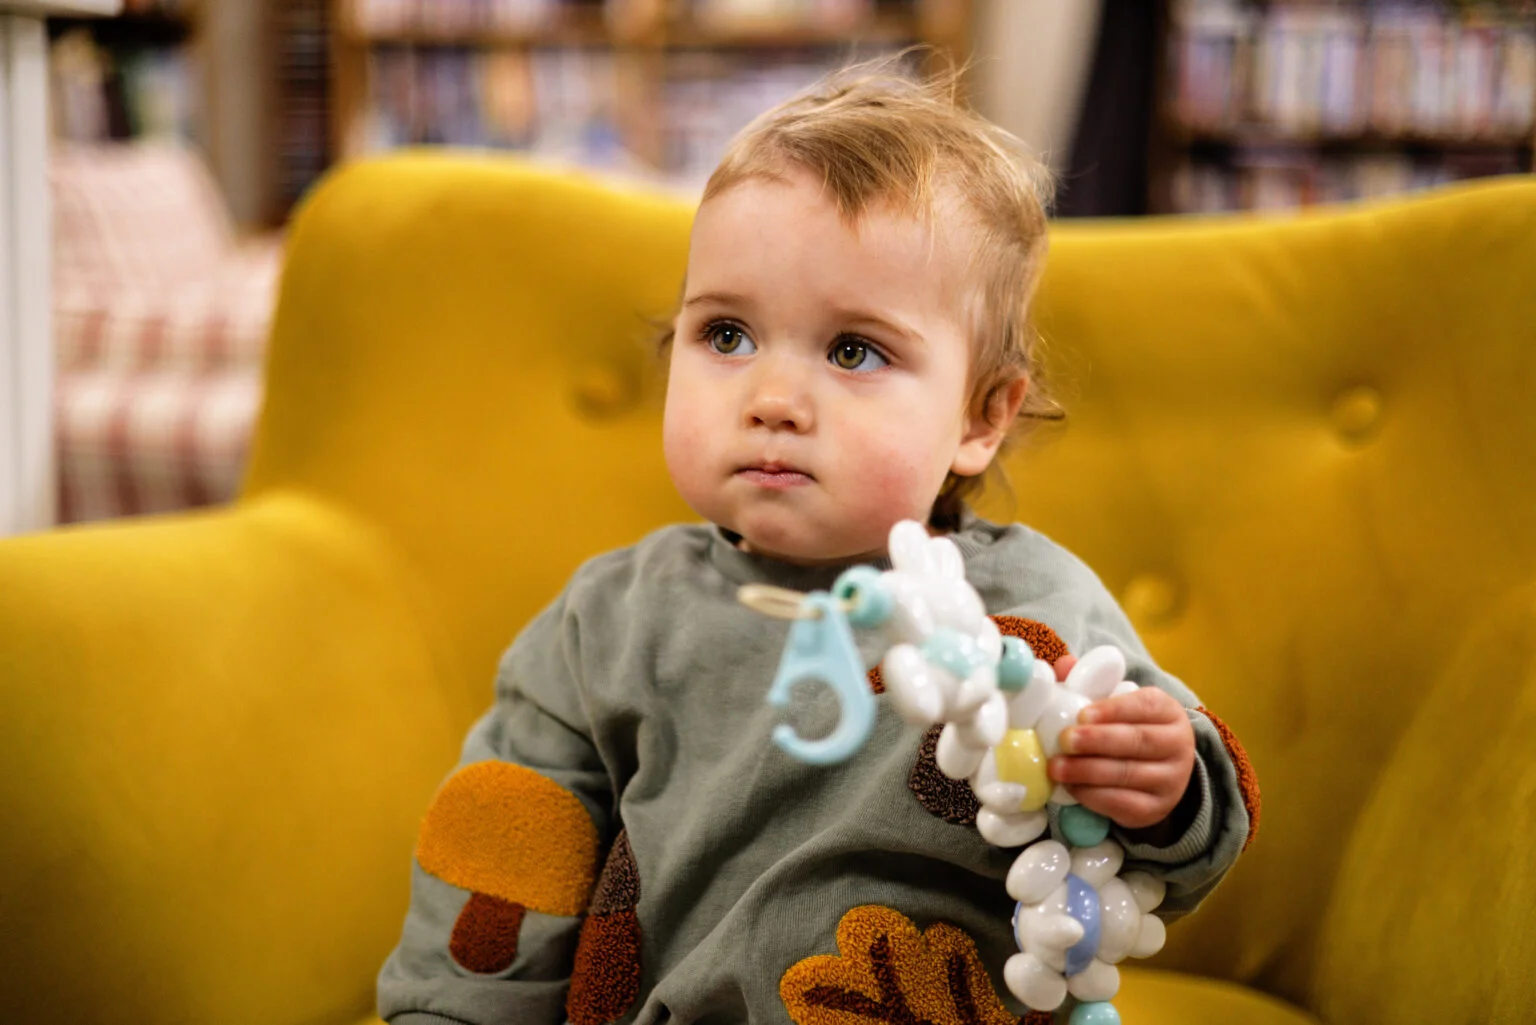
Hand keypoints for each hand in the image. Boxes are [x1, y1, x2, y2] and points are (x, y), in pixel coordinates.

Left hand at [1047, 656, 1195, 829]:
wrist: (1158, 774)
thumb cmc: (1129, 729)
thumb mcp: (1118, 705)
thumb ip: (1091, 684)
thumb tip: (1063, 665)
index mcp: (1168, 711)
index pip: (1145, 706)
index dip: (1113, 710)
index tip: (1081, 714)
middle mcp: (1178, 745)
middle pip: (1138, 742)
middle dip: (1097, 741)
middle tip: (1065, 741)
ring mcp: (1171, 780)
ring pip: (1129, 775)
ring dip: (1088, 772)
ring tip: (1056, 768)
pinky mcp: (1156, 809)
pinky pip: (1124, 804)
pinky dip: (1094, 797)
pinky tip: (1071, 788)